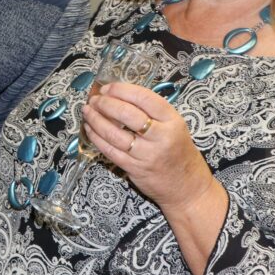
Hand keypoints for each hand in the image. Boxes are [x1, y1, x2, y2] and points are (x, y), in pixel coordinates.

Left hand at [82, 82, 227, 274]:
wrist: (187, 187)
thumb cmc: (178, 152)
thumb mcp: (174, 126)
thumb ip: (151, 112)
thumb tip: (118, 95)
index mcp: (172, 121)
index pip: (144, 98)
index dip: (121, 90)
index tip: (107, 87)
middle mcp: (160, 137)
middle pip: (127, 114)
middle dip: (105, 104)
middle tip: (94, 99)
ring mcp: (146, 154)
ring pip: (114, 133)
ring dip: (96, 120)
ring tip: (87, 111)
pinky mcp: (134, 168)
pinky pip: (110, 151)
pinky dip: (96, 138)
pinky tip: (90, 129)